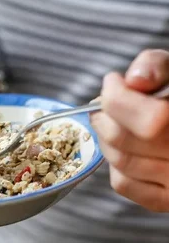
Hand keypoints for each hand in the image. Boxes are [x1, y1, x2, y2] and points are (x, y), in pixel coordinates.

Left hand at [90, 49, 168, 211]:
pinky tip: (126, 146)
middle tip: (105, 104)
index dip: (117, 97)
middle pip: (121, 139)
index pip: (148, 120)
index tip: (112, 82)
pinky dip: (115, 162)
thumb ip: (157, 66)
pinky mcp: (164, 201)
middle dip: (104, 115)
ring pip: (119, 161)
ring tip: (114, 122)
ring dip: (106, 137)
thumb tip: (134, 81)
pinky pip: (122, 183)